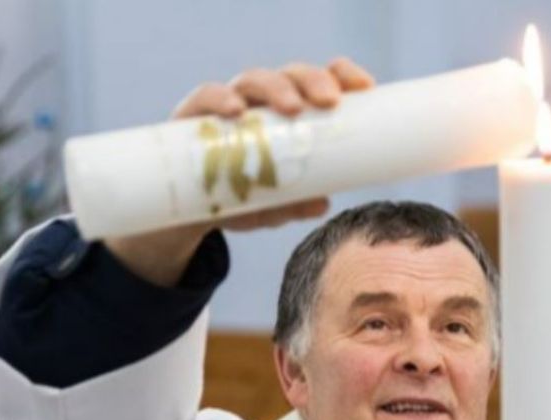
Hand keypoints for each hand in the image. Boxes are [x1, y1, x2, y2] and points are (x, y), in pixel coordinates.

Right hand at [105, 58, 374, 286]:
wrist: (185, 212)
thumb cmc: (239, 198)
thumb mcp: (270, 207)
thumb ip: (294, 205)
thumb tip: (323, 204)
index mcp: (287, 113)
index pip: (317, 83)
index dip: (342, 76)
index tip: (365, 87)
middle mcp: (258, 102)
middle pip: (289, 76)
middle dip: (312, 82)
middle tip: (329, 102)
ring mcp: (225, 106)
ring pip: (253, 81)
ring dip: (275, 88)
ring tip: (292, 108)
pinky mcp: (192, 117)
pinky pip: (205, 97)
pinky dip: (220, 99)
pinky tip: (235, 111)